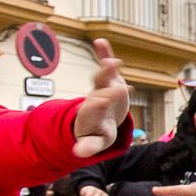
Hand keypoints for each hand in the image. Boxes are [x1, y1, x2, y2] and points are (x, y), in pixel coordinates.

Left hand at [72, 40, 130, 156]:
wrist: (102, 118)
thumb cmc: (99, 131)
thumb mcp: (97, 141)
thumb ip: (89, 145)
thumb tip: (78, 153)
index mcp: (90, 116)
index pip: (92, 111)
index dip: (95, 106)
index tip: (99, 100)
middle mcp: (95, 100)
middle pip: (99, 94)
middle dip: (107, 90)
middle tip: (117, 87)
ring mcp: (102, 88)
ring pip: (102, 78)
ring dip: (106, 70)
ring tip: (112, 63)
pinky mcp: (110, 80)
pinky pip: (106, 65)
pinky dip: (104, 53)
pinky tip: (100, 41)